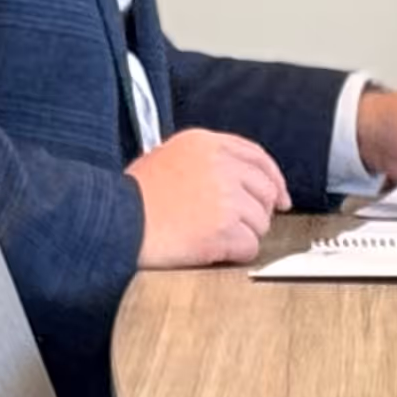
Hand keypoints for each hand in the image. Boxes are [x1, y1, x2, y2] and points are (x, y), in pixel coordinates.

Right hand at [127, 127, 291, 267]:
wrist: (116, 222)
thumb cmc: (133, 197)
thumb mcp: (167, 157)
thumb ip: (205, 160)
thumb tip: (238, 180)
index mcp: (206, 143)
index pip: (257, 156)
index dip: (274, 179)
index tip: (280, 196)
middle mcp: (221, 166)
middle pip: (265, 191)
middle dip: (258, 211)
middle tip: (240, 225)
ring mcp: (226, 198)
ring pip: (261, 222)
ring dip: (242, 234)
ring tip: (210, 236)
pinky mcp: (225, 230)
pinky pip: (249, 247)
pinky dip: (235, 253)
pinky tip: (212, 249)